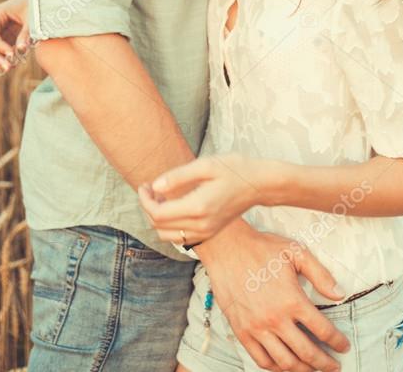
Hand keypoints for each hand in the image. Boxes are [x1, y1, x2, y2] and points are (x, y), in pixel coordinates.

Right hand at [0, 0, 29, 74]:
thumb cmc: (36, 5)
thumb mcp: (32, 19)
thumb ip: (26, 34)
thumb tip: (20, 50)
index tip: (11, 55)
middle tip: (7, 68)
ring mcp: (0, 30)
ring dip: (1, 59)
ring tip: (10, 68)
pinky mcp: (7, 36)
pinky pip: (4, 49)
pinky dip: (8, 57)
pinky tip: (15, 65)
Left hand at [137, 153, 271, 241]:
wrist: (258, 185)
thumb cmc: (234, 170)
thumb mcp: (206, 165)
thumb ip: (178, 176)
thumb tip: (155, 185)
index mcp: (198, 207)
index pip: (158, 214)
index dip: (145, 200)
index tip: (144, 185)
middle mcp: (201, 225)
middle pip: (159, 226)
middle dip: (148, 207)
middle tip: (150, 188)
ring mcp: (205, 233)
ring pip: (167, 236)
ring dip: (157, 218)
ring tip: (160, 197)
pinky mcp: (209, 233)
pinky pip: (180, 237)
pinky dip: (169, 225)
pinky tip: (173, 206)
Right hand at [194, 220, 350, 371]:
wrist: (227, 248)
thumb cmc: (262, 248)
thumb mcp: (296, 252)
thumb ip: (320, 274)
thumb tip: (339, 294)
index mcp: (292, 300)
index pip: (322, 330)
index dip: (337, 341)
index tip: (344, 347)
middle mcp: (276, 319)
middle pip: (306, 352)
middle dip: (324, 363)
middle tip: (334, 366)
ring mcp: (257, 328)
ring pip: (285, 362)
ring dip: (303, 370)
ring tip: (313, 370)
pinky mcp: (242, 332)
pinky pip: (261, 360)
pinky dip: (276, 368)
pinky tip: (285, 366)